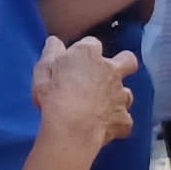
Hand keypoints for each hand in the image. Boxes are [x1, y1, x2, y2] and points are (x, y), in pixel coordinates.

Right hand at [31, 33, 136, 152]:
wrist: (72, 128)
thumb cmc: (55, 96)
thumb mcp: (43, 69)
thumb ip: (51, 52)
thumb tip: (54, 42)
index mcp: (88, 54)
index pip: (92, 44)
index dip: (84, 52)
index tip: (75, 62)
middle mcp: (110, 70)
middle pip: (127, 60)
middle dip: (122, 64)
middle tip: (106, 75)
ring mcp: (120, 94)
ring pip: (126, 92)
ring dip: (117, 97)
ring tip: (100, 107)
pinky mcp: (123, 118)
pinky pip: (124, 119)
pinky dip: (116, 123)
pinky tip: (104, 127)